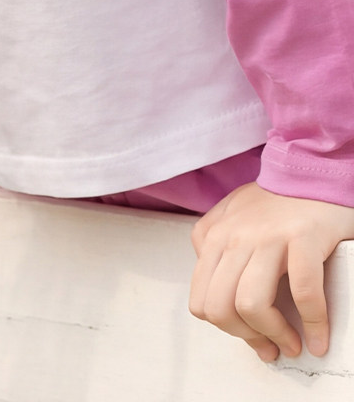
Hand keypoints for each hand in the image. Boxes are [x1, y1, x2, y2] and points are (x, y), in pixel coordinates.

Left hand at [189, 181, 353, 362]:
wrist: (311, 175)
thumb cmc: (274, 204)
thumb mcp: (231, 220)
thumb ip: (214, 248)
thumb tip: (218, 293)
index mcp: (214, 237)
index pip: (201, 301)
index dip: (228, 329)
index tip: (253, 337)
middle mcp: (233, 237)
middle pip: (219, 307)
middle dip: (248, 338)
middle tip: (273, 346)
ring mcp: (266, 238)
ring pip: (250, 304)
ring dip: (276, 336)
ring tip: (294, 343)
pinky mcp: (301, 239)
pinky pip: (302, 294)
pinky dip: (313, 325)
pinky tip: (319, 338)